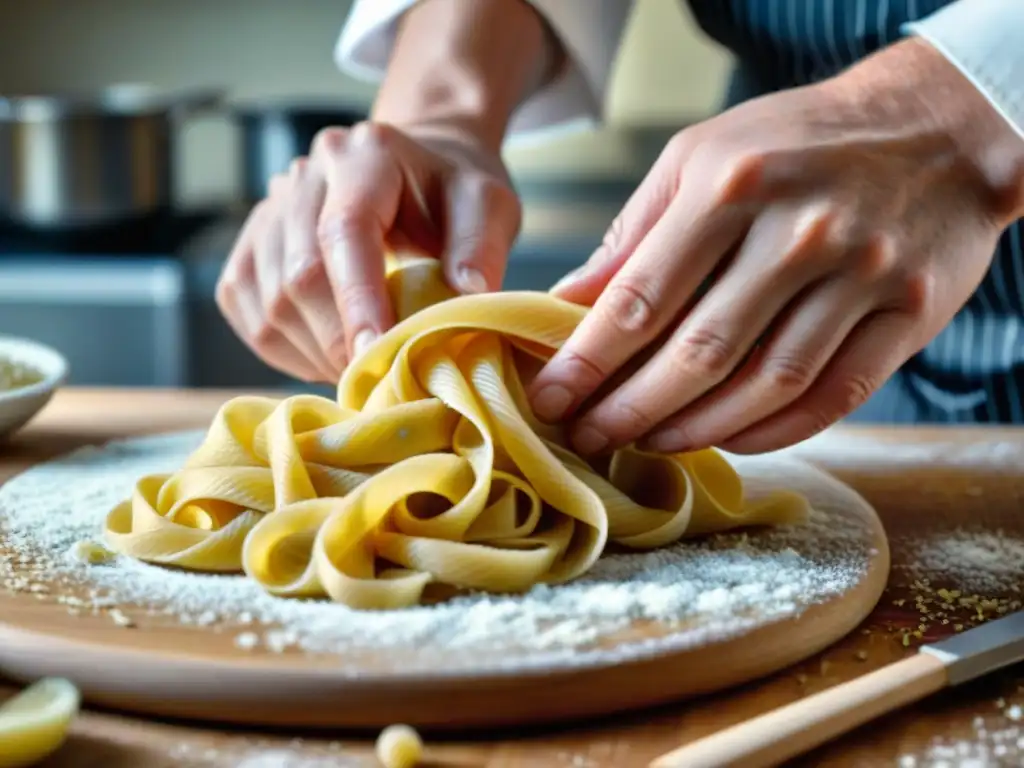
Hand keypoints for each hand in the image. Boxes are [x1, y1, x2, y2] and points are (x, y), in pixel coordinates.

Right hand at [216, 122, 520, 382]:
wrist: (415, 171)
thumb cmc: (452, 194)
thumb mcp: (489, 204)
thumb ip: (482, 244)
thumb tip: (466, 292)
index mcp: (365, 158)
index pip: (345, 232)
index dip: (358, 300)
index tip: (377, 354)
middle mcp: (305, 176)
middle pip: (299, 275)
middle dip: (338, 340)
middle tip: (380, 376)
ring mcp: (269, 209)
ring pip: (268, 300)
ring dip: (313, 352)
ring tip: (360, 368)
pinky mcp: (250, 245)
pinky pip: (247, 308)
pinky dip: (285, 347)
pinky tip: (325, 353)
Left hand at [529, 38, 1023, 454]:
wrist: (937, 125)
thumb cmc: (797, 141)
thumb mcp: (703, 155)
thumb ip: (636, 231)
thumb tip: (568, 300)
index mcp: (732, 186)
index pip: (642, 296)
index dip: (588, 360)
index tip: (550, 399)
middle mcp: (800, 232)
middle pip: (700, 351)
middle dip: (632, 409)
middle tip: (589, 437)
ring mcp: (862, 275)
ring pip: (767, 384)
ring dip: (698, 429)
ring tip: (650, 443)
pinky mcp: (910, 312)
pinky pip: (834, 395)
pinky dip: (775, 430)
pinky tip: (730, 439)